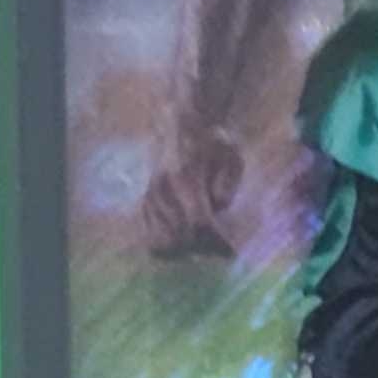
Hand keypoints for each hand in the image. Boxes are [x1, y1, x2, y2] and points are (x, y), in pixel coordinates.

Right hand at [140, 121, 242, 258]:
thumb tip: (218, 208)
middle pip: (181, 236)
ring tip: (204, 246)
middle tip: (220, 250)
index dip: (216, 242)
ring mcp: (151, 197)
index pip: (199, 222)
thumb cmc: (214, 142)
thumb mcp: (232, 155)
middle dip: (204, 248)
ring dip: (186, 251)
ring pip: (162, 242)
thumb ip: (228, 183)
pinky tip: (186, 244)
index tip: (231, 252)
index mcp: (186, 177)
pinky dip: (168, 247)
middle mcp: (163, 190)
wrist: (184, 125)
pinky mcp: (145, 203)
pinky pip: (150, 238)